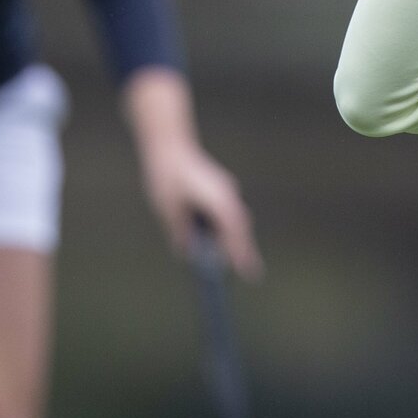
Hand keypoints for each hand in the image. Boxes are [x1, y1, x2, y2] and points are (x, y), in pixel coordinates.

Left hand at [123, 68, 262, 279]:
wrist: (169, 144)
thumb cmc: (166, 175)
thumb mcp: (168, 208)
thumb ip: (180, 230)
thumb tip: (187, 250)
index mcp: (215, 198)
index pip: (234, 230)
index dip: (242, 252)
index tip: (248, 272)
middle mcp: (226, 193)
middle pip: (240, 226)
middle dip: (243, 249)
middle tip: (251, 273)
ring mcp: (226, 189)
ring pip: (237, 219)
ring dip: (236, 238)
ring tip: (240, 262)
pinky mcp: (221, 188)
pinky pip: (230, 212)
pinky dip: (229, 227)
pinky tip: (222, 240)